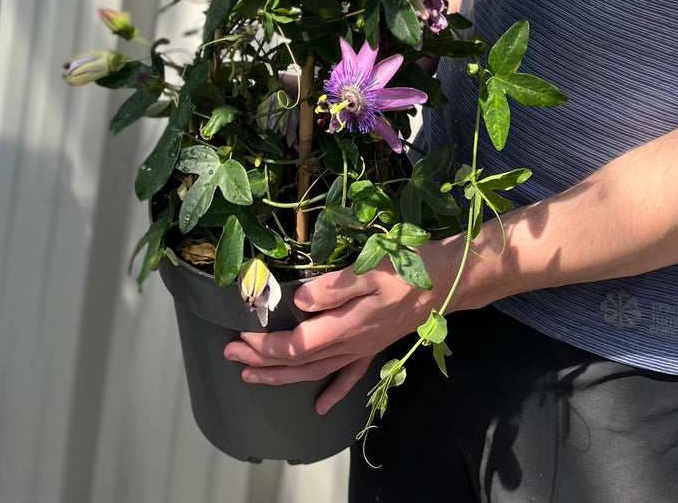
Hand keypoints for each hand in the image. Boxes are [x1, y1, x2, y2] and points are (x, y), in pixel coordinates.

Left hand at [222, 240, 454, 414]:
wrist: (446, 282)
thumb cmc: (408, 270)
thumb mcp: (370, 270)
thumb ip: (334, 287)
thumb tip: (300, 301)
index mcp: (345, 325)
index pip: (296, 344)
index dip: (265, 346)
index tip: (241, 337)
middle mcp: (350, 344)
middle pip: (299, 362)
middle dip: (262, 361)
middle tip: (231, 354)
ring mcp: (362, 349)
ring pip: (316, 371)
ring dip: (282, 376)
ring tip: (252, 375)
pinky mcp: (373, 346)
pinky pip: (349, 376)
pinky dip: (333, 392)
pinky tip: (321, 407)